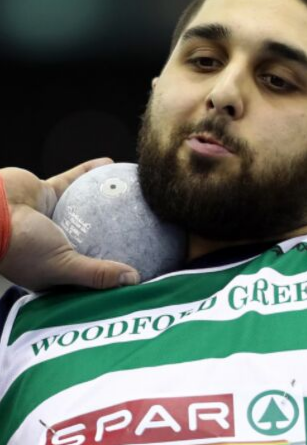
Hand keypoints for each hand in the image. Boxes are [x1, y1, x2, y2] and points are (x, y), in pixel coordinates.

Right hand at [0, 159, 139, 291]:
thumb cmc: (20, 245)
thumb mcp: (63, 265)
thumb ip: (97, 273)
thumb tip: (134, 280)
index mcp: (54, 269)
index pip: (92, 273)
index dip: (115, 271)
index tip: (144, 265)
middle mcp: (54, 244)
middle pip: (95, 240)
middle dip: (119, 237)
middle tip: (147, 230)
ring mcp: (51, 218)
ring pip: (88, 208)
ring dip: (110, 201)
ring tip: (137, 196)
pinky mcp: (47, 193)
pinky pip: (75, 181)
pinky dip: (91, 172)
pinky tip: (114, 165)